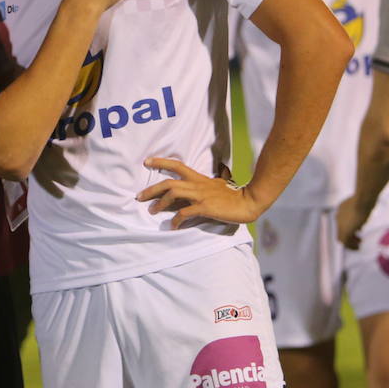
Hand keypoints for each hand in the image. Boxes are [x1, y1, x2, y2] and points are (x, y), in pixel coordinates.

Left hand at [137, 158, 264, 227]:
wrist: (249, 201)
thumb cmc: (236, 194)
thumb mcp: (224, 181)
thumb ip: (218, 176)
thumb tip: (222, 167)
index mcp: (199, 178)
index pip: (177, 165)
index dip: (161, 162)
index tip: (147, 161)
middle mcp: (197, 185)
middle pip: (169, 182)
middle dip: (152, 189)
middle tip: (139, 196)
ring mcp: (200, 196)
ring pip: (173, 194)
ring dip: (160, 203)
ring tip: (152, 211)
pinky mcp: (204, 207)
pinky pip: (184, 213)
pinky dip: (176, 220)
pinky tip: (173, 226)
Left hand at [335, 196, 367, 248]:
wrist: (363, 200)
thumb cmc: (365, 200)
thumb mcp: (362, 206)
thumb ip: (360, 212)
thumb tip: (361, 222)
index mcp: (341, 209)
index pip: (342, 222)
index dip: (350, 227)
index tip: (358, 231)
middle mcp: (338, 217)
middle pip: (341, 231)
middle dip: (349, 236)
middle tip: (358, 240)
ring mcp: (341, 224)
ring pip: (342, 238)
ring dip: (350, 243)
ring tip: (358, 246)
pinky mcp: (346, 230)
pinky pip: (346, 242)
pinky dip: (351, 246)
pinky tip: (358, 247)